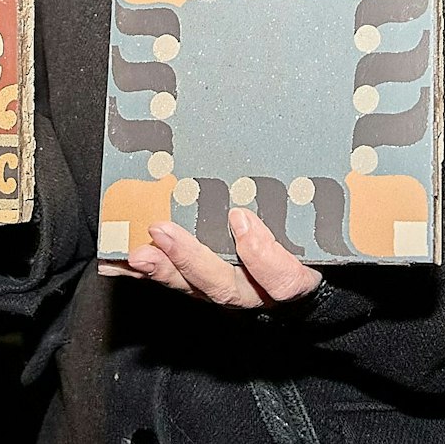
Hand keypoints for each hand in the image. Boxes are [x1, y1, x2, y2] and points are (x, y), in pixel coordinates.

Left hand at [100, 208, 322, 308]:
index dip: (262, 254)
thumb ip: (315, 208)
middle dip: (192, 260)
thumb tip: (322, 152)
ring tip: (137, 253)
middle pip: (226, 288)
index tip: (241, 217)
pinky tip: (119, 261)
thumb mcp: (325, 227)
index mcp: (296, 279)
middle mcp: (261, 294)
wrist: (312, 282)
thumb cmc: (319, 243)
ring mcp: (231, 292)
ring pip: (196, 289)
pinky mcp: (206, 286)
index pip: (284, 280)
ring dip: (163, 269)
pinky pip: (177, 282)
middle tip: (163, 232)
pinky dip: (149, 272)